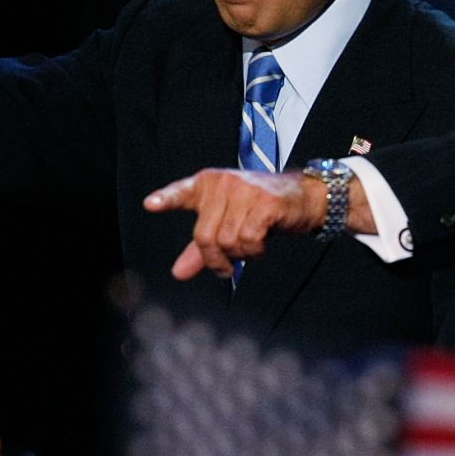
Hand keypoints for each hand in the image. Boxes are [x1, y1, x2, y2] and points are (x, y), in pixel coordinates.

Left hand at [144, 169, 329, 279]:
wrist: (305, 197)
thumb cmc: (261, 210)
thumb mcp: (228, 224)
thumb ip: (201, 249)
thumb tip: (178, 273)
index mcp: (209, 184)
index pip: (183, 192)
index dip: (167, 199)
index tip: (150, 205)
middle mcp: (224, 183)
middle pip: (204, 236)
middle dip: (215, 259)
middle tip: (226, 266)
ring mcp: (245, 190)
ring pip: (227, 241)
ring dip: (240, 255)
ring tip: (251, 247)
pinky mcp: (265, 203)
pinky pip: (249, 239)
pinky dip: (255, 251)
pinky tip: (262, 244)